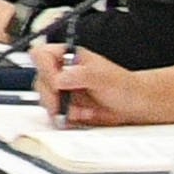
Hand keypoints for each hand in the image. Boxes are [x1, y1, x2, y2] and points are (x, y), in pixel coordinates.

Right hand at [38, 50, 152, 127]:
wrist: (134, 105)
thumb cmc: (123, 86)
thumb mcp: (102, 76)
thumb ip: (80, 75)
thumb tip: (59, 79)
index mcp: (67, 56)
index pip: (41, 55)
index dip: (45, 68)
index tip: (56, 83)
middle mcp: (61, 72)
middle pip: (40, 80)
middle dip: (51, 95)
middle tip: (62, 104)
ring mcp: (62, 90)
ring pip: (44, 99)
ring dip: (60, 109)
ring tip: (79, 111)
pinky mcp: (65, 107)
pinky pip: (54, 114)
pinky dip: (66, 118)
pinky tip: (81, 116)